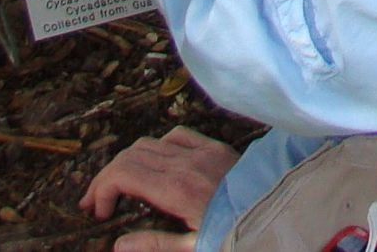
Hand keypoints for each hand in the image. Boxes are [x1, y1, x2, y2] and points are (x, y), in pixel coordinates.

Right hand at [80, 127, 241, 251]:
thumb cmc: (236, 235)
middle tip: (95, 203)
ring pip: (150, 143)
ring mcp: (203, 151)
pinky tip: (155, 165)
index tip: (99, 213)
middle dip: (107, 178)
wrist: (281, 218)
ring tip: (118, 186)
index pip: (123, 173)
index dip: (102, 189)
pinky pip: (178, 136)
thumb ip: (155, 245)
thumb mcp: (193, 248)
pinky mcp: (217, 148)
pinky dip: (157, 147)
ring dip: (128, 162)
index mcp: (177, 188)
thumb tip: (117, 246)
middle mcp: (187, 163)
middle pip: (131, 156)